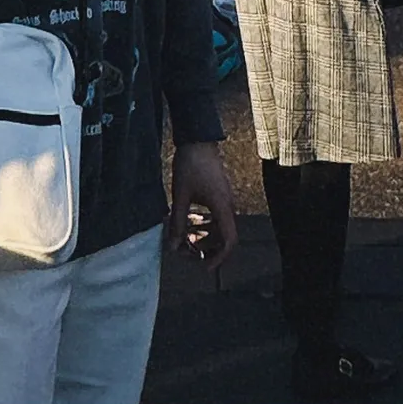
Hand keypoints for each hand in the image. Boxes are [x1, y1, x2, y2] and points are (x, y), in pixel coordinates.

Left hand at [168, 140, 236, 270]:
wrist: (197, 137)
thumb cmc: (190, 165)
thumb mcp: (180, 195)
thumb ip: (177, 222)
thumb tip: (173, 247)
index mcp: (222, 207)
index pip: (229, 241)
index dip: (219, 258)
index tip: (204, 267)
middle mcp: (227, 205)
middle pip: (223, 237)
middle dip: (206, 248)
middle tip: (186, 250)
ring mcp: (224, 198)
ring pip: (218, 227)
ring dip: (203, 235)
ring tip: (184, 237)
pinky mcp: (218, 192)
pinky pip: (215, 215)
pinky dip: (203, 223)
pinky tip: (188, 220)